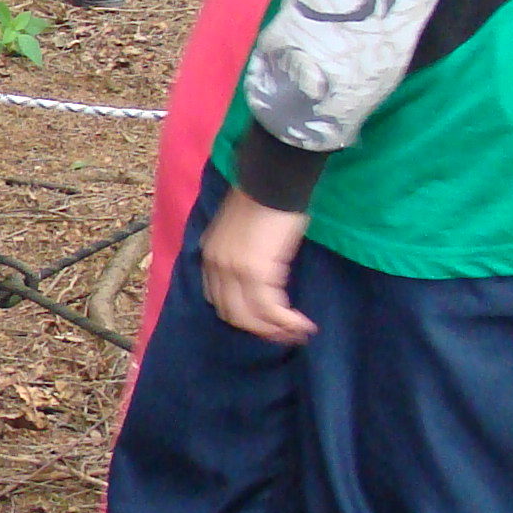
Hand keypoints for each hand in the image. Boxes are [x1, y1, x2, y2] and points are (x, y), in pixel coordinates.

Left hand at [199, 187, 315, 343]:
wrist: (274, 177)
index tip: (264, 322)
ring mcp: (233, 271)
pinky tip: (303, 324)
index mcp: (210, 255)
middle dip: (259, 329)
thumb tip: (260, 273)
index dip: (242, 316)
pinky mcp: (256, 273)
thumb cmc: (266, 198)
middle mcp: (216, 266)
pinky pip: (271, 310)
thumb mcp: (242, 230)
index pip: (219, 299)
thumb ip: (242, 253)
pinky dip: (287, 322)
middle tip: (284, 335)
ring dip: (276, 330)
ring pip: (252, 317)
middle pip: (233, 314)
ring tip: (298, 333)